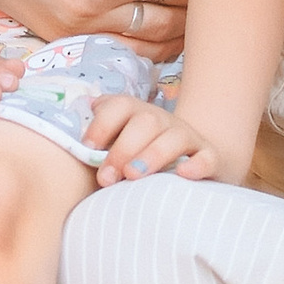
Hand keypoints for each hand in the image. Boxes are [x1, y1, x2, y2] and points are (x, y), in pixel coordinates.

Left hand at [83, 96, 229, 185]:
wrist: (192, 160)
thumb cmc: (141, 156)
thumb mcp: (118, 144)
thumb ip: (98, 138)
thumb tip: (73, 124)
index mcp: (137, 114)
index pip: (119, 106)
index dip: (102, 124)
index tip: (88, 148)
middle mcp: (162, 121)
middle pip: (145, 121)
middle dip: (123, 148)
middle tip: (106, 177)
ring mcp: (188, 138)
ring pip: (174, 138)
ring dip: (152, 154)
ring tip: (133, 175)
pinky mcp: (209, 158)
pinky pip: (206, 158)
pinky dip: (196, 165)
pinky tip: (183, 174)